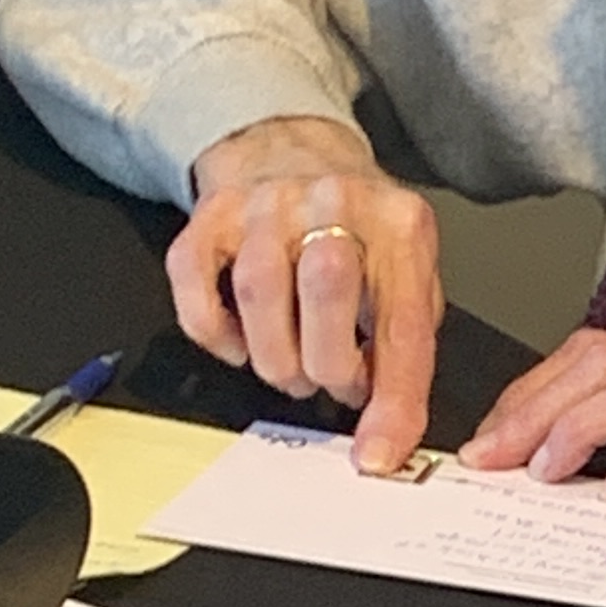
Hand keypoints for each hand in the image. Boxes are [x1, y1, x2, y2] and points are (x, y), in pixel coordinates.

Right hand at [170, 118, 444, 474]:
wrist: (292, 152)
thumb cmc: (357, 230)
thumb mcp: (407, 271)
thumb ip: (406, 343)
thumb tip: (389, 429)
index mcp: (399, 226)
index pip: (402, 326)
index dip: (391, 400)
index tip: (377, 453)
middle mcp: (333, 204)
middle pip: (326, 299)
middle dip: (328, 368)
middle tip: (328, 377)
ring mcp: (266, 206)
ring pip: (259, 299)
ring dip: (275, 359)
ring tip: (291, 366)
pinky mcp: (209, 217)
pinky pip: (198, 292)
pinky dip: (217, 335)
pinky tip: (242, 340)